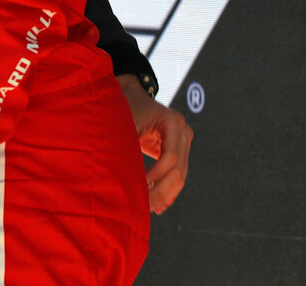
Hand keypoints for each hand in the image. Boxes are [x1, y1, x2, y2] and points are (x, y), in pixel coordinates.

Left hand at [117, 73, 192, 212]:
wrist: (132, 96)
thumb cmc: (126, 108)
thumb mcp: (126, 123)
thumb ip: (127, 145)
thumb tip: (121, 176)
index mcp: (173, 122)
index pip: (170, 157)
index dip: (156, 174)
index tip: (140, 186)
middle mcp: (183, 132)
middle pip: (178, 169)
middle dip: (161, 190)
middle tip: (145, 206)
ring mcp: (184, 142)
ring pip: (180, 175)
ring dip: (166, 194)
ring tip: (151, 209)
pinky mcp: (179, 151)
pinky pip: (177, 174)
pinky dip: (168, 190)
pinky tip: (160, 206)